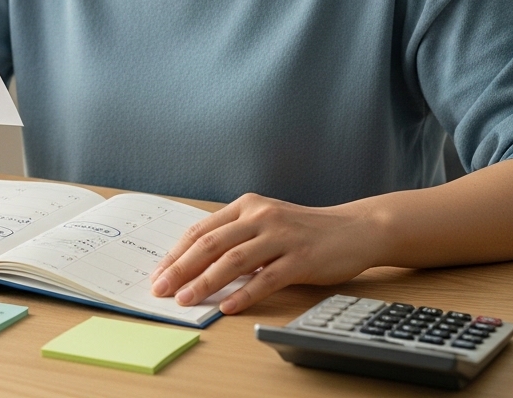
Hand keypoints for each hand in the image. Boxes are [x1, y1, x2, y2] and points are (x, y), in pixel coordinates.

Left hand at [148, 193, 386, 313]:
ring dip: (205, 282)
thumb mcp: (265, 223)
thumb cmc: (304, 231)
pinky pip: (266, 278)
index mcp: (246, 206)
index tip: (158, 273)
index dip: (176, 253)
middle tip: (161, 289)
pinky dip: (244, 294)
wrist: (354, 229)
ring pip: (234, 260)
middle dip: (181, 268)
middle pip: (211, 244)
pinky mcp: (301, 258)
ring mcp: (281, 236)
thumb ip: (235, 237)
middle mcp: (261, 216)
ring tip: (186, 299)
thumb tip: (194, 264)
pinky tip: (227, 307)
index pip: (201, 230)